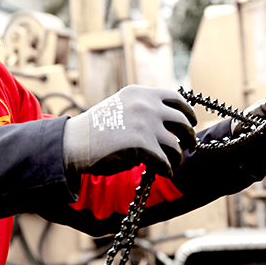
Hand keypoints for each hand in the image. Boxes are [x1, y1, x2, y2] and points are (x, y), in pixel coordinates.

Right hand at [63, 85, 196, 176]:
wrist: (75, 142)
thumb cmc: (97, 129)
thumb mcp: (121, 106)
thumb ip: (143, 108)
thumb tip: (170, 121)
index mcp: (140, 93)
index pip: (175, 97)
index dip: (187, 111)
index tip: (190, 122)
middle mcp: (145, 104)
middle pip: (182, 120)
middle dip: (189, 135)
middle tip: (189, 145)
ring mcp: (145, 123)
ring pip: (176, 143)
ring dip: (177, 156)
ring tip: (173, 162)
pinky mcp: (143, 145)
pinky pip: (166, 160)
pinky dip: (167, 169)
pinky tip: (163, 172)